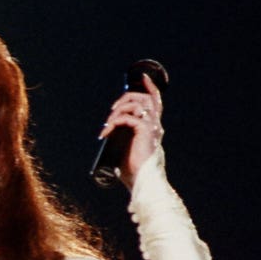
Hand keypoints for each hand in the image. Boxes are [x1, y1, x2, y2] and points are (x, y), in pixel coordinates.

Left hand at [100, 72, 163, 188]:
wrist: (143, 182)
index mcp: (153, 128)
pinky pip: (128, 118)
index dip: (150, 87)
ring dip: (118, 110)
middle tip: (112, 109)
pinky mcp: (144, 131)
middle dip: (128, 96)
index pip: (156, 102)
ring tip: (107, 123)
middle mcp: (155, 125)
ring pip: (137, 104)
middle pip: (147, 98)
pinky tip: (105, 133)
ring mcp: (151, 127)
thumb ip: (122, 140)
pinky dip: (113, 123)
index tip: (142, 77)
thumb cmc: (134, 171)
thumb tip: (108, 136)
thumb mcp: (125, 151)